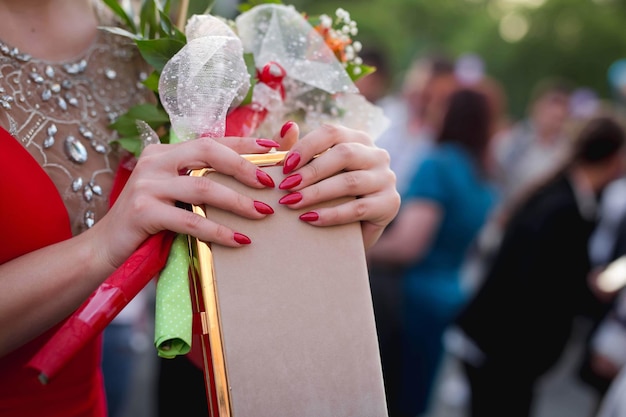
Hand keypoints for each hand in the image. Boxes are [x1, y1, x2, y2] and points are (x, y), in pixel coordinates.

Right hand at [93, 136, 280, 268]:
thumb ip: (198, 182)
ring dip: (238, 202)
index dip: (243, 143)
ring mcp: (146, 185)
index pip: (210, 141)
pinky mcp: (142, 211)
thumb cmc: (148, 222)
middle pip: (208, 152)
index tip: (273, 147)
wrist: (106, 247)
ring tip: (262, 213)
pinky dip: (218, 231)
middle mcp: (154, 162)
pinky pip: (190, 221)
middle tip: (269, 183)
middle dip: (244, 165)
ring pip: (203, 187)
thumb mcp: (172, 195)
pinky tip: (239, 240)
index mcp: (163, 153)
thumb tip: (246, 180)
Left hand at [275, 122, 400, 248]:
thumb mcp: (314, 173)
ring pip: (350, 182)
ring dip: (317, 193)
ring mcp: (386, 178)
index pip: (332, 132)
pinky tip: (310, 219)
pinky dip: (331, 214)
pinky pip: (358, 208)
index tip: (284, 167)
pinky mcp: (390, 203)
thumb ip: (298, 152)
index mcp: (358, 140)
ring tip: (292, 203)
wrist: (354, 232)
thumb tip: (288, 127)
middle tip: (286, 186)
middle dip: (311, 171)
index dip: (306, 146)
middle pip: (343, 154)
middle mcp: (376, 154)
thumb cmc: (331, 196)